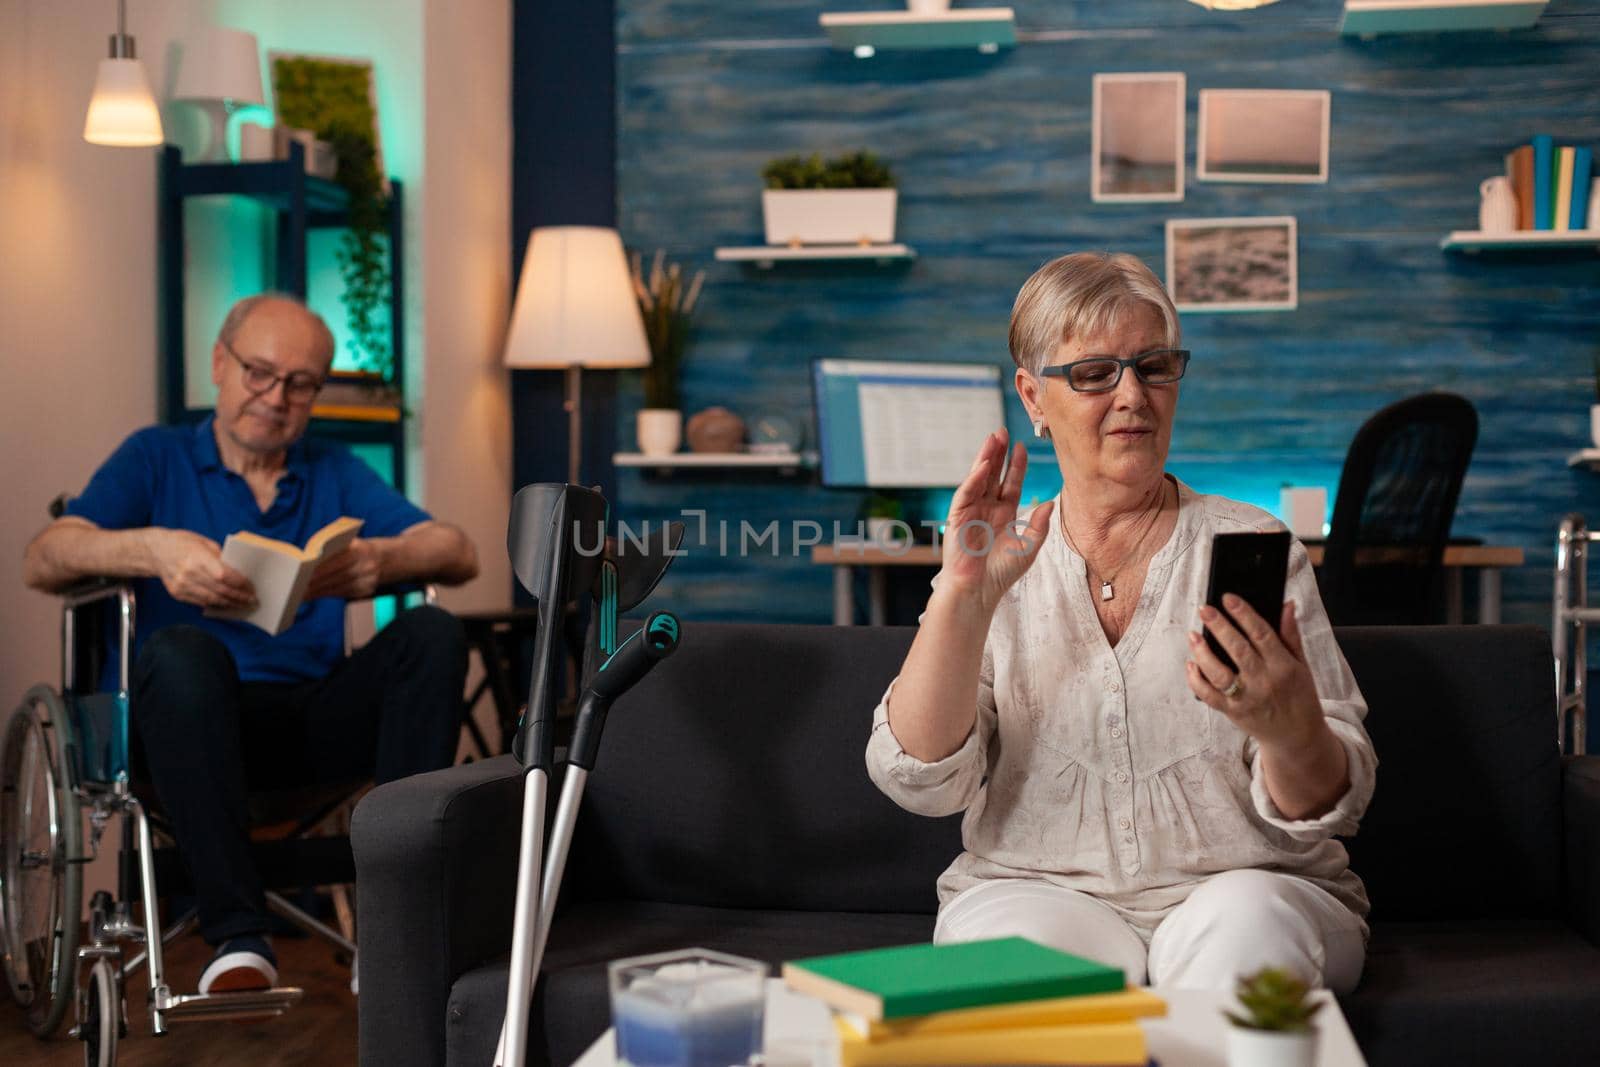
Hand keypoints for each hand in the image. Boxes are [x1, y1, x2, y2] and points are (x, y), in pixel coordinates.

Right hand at [146, 529, 255, 609]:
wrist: (155, 550)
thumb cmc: (182, 543)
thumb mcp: (204, 543)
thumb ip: (220, 557)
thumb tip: (238, 571)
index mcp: (197, 557)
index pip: (224, 575)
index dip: (240, 584)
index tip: (251, 587)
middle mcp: (189, 573)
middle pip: (220, 589)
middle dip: (239, 596)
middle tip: (251, 599)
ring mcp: (181, 585)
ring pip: (212, 599)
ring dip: (229, 603)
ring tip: (241, 604)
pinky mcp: (177, 593)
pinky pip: (200, 601)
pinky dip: (215, 603)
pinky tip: (225, 603)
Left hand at [304, 538, 384, 600]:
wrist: (389, 559)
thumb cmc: (359, 548)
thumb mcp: (350, 543)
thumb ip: (332, 548)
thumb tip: (307, 559)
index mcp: (360, 549)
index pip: (335, 560)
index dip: (318, 568)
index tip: (301, 573)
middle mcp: (366, 566)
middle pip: (335, 576)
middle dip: (313, 583)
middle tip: (293, 587)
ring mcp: (368, 581)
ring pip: (337, 588)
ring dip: (315, 591)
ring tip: (297, 594)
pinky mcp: (366, 592)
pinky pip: (341, 594)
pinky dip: (324, 594)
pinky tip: (310, 596)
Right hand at [937, 429, 1054, 614]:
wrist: (979, 590)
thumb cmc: (1002, 573)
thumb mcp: (1028, 548)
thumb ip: (1039, 526)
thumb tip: (1049, 503)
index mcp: (1004, 514)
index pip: (1010, 483)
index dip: (1016, 466)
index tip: (1022, 447)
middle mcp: (987, 509)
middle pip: (993, 475)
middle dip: (998, 453)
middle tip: (1003, 431)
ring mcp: (972, 511)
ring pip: (978, 478)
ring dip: (984, 458)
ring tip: (992, 438)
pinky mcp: (958, 518)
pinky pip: (966, 493)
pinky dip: (974, 479)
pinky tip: (983, 465)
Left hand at [1186, 596, 1326, 751]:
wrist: (1297, 737)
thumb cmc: (1299, 696)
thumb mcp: (1301, 665)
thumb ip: (1291, 635)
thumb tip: (1286, 604)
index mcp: (1284, 667)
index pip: (1262, 634)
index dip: (1244, 614)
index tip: (1229, 598)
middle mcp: (1264, 682)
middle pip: (1238, 650)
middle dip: (1219, 627)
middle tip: (1205, 609)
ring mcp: (1246, 699)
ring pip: (1219, 673)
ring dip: (1202, 653)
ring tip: (1193, 635)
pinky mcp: (1232, 712)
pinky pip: (1209, 695)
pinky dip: (1196, 680)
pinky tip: (1191, 664)